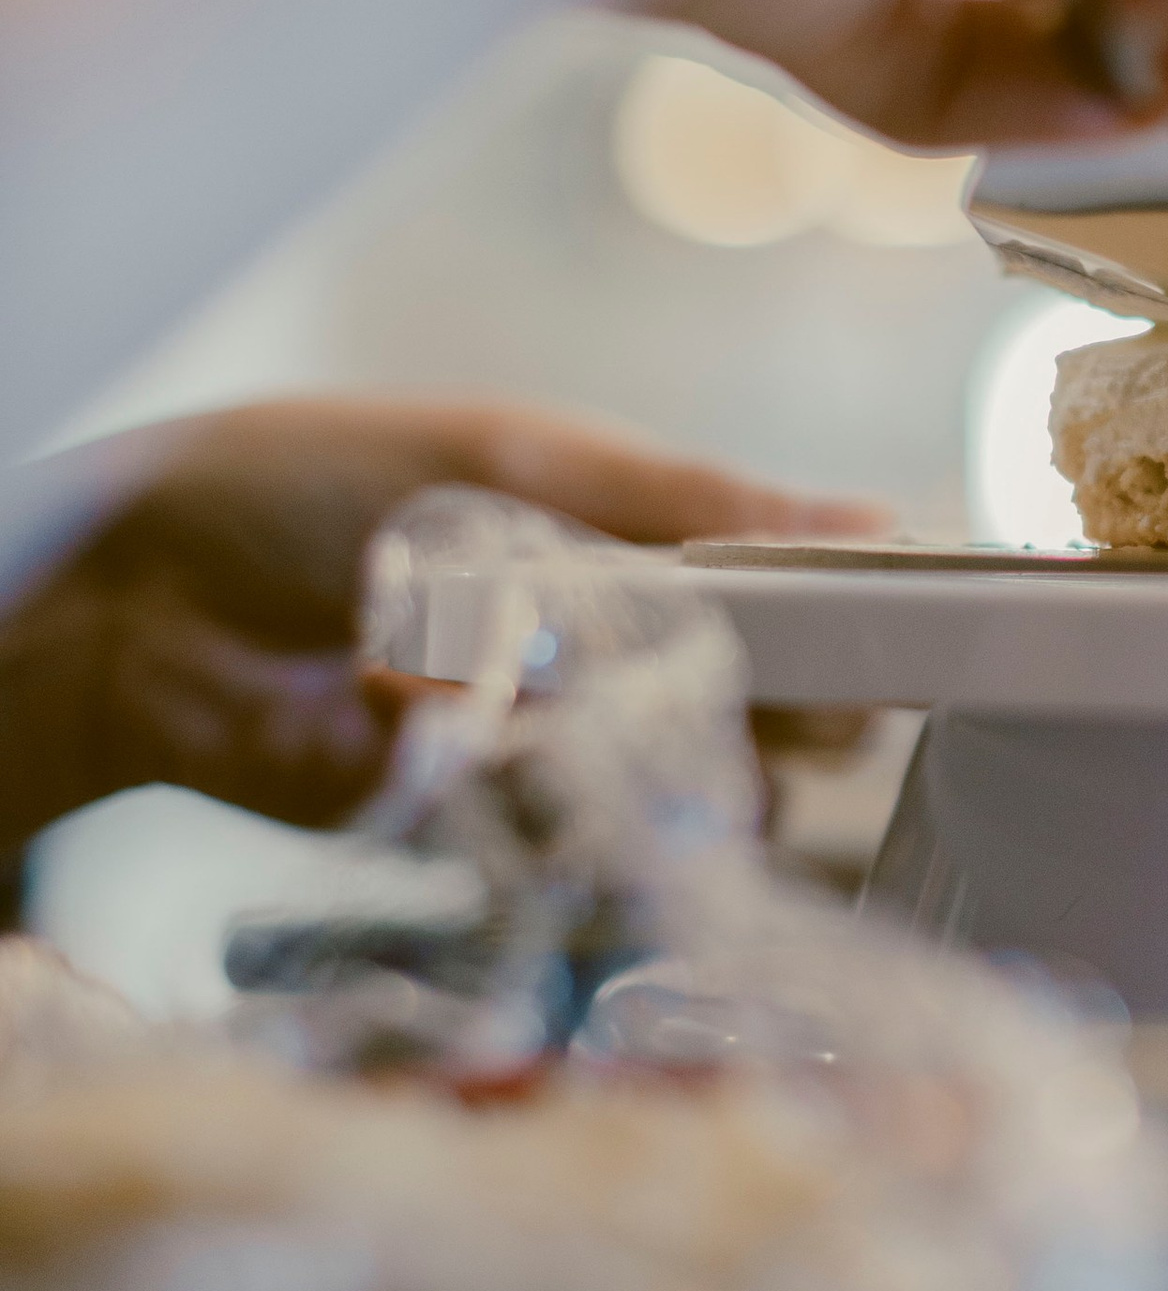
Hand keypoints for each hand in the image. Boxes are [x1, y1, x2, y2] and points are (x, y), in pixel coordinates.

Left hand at [0, 399, 882, 862]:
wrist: (134, 600)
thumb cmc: (310, 483)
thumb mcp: (521, 453)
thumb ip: (695, 499)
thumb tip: (881, 520)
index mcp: (630, 545)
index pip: (788, 598)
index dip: (849, 627)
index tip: (910, 641)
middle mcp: (604, 654)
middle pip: (756, 710)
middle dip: (783, 708)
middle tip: (803, 700)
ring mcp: (545, 749)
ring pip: (678, 789)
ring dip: (665, 760)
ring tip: (602, 706)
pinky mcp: (475, 829)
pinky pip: (571, 837)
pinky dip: (552, 796)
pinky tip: (494, 735)